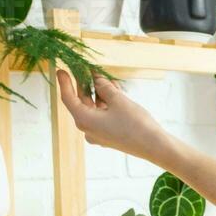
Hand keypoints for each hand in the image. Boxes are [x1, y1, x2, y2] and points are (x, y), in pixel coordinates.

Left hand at [57, 70, 173, 164]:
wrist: (154, 146)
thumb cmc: (135, 124)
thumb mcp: (118, 100)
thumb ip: (104, 87)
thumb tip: (96, 78)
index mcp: (85, 120)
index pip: (68, 99)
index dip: (65, 83)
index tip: (61, 70)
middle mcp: (88, 129)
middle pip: (81, 103)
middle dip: (84, 86)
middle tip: (84, 69)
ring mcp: (98, 134)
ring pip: (93, 109)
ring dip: (97, 93)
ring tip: (104, 78)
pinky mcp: (108, 135)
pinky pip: (101, 116)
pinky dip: (105, 103)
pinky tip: (113, 91)